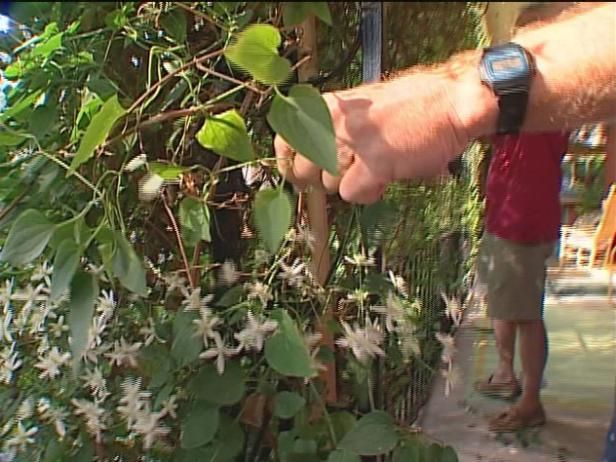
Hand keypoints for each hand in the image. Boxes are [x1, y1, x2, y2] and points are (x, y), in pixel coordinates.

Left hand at [274, 70, 477, 203]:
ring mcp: (353, 141)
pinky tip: (385, 176)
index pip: (284, 141)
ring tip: (377, 165)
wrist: (451, 102)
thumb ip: (332, 129)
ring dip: (352, 183)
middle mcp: (333, 121)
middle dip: (323, 179)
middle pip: (304, 171)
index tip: (300, 175)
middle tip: (348, 173)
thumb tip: (308, 162)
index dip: (291, 164)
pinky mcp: (375, 162)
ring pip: (329, 185)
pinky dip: (368, 192)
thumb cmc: (410, 108)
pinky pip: (351, 194)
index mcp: (327, 105)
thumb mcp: (360, 108)